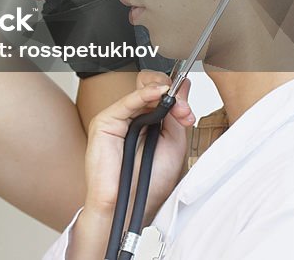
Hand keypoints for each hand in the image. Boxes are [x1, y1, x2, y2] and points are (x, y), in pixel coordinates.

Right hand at [68, 71, 194, 257]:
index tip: (188, 113)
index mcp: (150, 121)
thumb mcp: (173, 145)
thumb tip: (183, 88)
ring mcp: (118, 118)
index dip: (179, 97)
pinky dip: (142, 94)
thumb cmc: (148, 183)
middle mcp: (133, 116)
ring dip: (163, 93)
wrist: (130, 206)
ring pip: (140, 89)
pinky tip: (157, 93)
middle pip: (152, 86)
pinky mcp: (104, 123)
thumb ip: (176, 117)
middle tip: (184, 110)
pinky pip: (125, 103)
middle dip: (173, 93)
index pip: (163, 94)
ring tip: (177, 108)